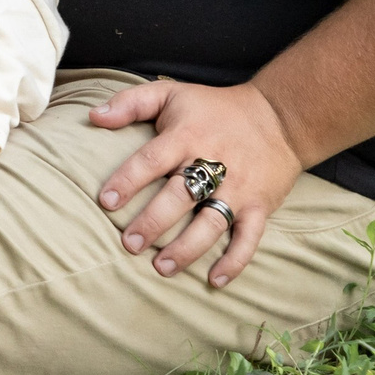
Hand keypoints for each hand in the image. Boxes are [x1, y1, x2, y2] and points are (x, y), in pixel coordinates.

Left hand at [90, 80, 302, 287]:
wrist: (280, 117)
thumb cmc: (216, 108)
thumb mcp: (171, 94)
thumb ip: (131, 103)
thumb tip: (94, 116)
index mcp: (186, 137)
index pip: (151, 160)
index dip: (128, 181)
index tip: (105, 202)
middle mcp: (212, 164)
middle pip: (179, 196)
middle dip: (153, 223)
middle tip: (129, 244)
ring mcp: (239, 189)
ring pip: (211, 223)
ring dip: (187, 248)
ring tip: (162, 267)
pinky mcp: (261, 206)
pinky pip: (249, 238)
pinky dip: (234, 261)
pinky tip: (214, 280)